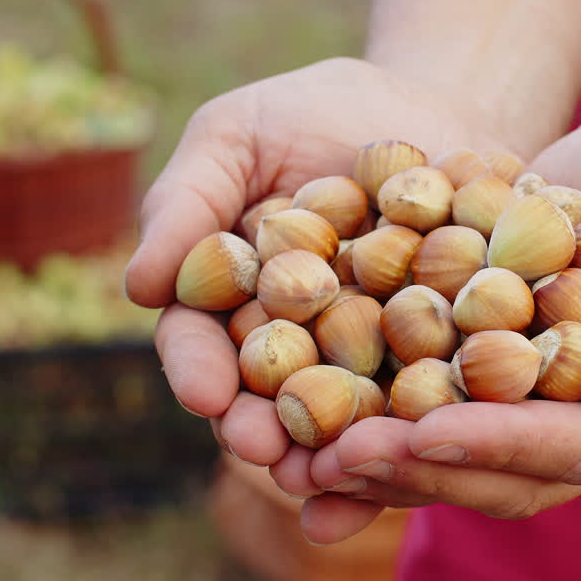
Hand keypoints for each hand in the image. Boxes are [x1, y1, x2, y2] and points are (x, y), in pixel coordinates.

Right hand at [124, 57, 507, 519]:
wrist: (434, 101)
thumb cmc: (317, 111)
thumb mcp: (240, 134)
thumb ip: (187, 202)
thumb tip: (136, 287)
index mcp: (234, 300)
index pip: (201, 341)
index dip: (198, 370)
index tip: (204, 395)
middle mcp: (296, 345)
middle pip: (268, 400)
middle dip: (263, 431)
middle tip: (265, 454)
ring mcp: (370, 360)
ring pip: (346, 421)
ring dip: (337, 457)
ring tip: (334, 478)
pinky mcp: (444, 360)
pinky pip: (431, 405)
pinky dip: (424, 434)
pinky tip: (423, 456)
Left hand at [299, 109, 580, 542]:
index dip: (501, 446)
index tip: (424, 435)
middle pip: (509, 474)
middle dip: (423, 470)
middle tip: (337, 459)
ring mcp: (547, 409)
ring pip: (461, 461)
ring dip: (385, 467)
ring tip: (304, 462)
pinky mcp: (497, 378)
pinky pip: (432, 410)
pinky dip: (375, 420)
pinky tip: (309, 425)